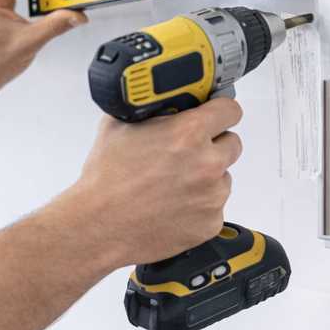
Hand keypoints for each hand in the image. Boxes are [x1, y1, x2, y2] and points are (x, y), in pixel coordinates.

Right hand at [67, 98, 244, 266]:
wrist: (97, 226)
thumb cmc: (105, 182)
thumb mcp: (118, 126)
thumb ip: (149, 109)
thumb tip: (159, 102)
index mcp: (188, 133)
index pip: (230, 110)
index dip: (221, 111)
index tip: (216, 116)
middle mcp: (206, 164)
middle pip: (232, 144)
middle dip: (213, 145)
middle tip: (187, 154)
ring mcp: (211, 196)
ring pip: (223, 178)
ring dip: (206, 178)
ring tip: (173, 185)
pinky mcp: (210, 223)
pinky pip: (214, 207)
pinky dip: (199, 206)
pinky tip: (173, 206)